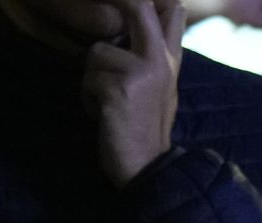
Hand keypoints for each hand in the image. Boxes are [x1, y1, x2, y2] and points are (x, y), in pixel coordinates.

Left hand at [84, 0, 183, 186]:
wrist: (149, 168)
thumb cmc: (146, 127)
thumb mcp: (162, 85)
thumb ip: (160, 51)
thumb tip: (168, 13)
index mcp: (171, 60)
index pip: (172, 13)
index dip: (160, 0)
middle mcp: (160, 62)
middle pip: (138, 7)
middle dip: (123, 2)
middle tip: (118, 57)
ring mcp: (142, 74)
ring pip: (97, 52)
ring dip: (93, 78)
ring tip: (109, 103)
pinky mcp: (120, 90)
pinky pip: (89, 80)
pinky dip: (89, 100)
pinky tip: (105, 117)